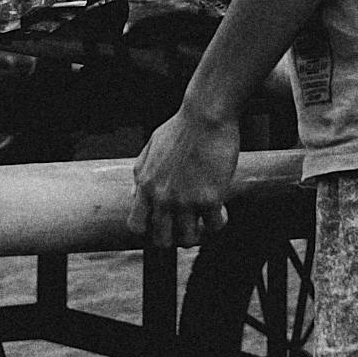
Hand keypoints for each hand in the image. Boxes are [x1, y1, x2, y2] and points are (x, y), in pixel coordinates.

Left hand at [132, 103, 243, 248]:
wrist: (206, 116)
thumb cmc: (181, 128)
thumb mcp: (151, 148)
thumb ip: (141, 174)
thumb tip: (135, 196)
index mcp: (146, 185)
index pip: (137, 226)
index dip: (148, 230)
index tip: (161, 224)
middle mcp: (162, 197)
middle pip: (162, 241)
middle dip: (175, 236)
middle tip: (186, 225)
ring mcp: (186, 201)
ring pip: (189, 240)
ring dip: (199, 231)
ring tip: (205, 218)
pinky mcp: (210, 199)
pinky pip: (215, 227)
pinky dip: (219, 221)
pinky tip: (222, 210)